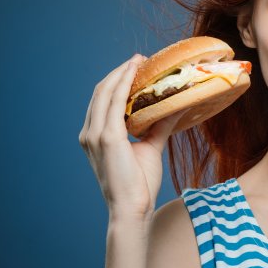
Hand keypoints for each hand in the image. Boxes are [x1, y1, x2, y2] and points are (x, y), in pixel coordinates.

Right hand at [78, 54, 187, 221]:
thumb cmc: (139, 184)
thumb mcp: (151, 147)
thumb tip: (177, 107)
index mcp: (96, 136)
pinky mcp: (106, 138)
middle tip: (138, 59)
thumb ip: (159, 126)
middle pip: (101, 92)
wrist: (132, 208)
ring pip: (104, 93)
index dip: (116, 80)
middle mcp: (90, 133)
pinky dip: (123, 84)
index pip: (103, 101)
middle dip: (119, 72)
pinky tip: (134, 74)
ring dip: (121, 74)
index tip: (135, 67)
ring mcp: (95, 135)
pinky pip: (113, 103)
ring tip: (137, 62)